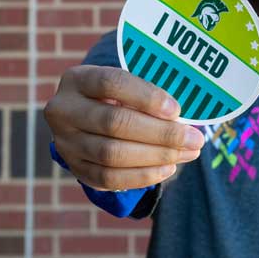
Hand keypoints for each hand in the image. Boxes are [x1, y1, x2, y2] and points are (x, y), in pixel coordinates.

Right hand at [43, 64, 204, 190]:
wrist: (87, 116)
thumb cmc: (119, 95)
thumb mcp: (126, 84)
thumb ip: (148, 95)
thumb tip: (184, 118)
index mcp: (78, 79)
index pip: (111, 83)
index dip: (146, 96)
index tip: (177, 110)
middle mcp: (63, 110)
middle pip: (114, 122)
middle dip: (160, 133)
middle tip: (194, 138)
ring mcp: (65, 142)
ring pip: (111, 154)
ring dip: (156, 156)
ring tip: (187, 153)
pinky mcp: (74, 168)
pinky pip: (108, 179)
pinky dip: (141, 176)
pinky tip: (167, 168)